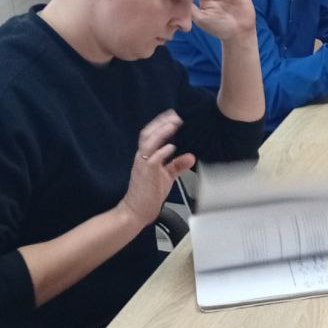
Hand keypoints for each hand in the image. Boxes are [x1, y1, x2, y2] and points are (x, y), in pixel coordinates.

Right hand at [118, 110, 195, 226]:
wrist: (136, 211)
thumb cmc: (149, 193)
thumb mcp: (167, 176)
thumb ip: (177, 165)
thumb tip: (191, 157)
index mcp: (146, 156)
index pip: (150, 135)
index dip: (160, 124)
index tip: (173, 115)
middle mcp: (142, 158)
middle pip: (147, 135)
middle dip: (160, 123)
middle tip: (174, 116)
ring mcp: (142, 166)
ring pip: (148, 144)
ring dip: (161, 133)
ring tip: (172, 125)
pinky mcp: (145, 175)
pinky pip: (152, 161)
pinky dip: (161, 152)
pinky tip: (171, 147)